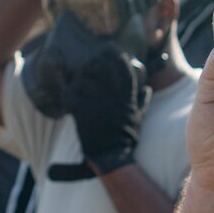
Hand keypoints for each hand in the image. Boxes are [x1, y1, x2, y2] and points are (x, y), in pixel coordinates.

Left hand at [67, 48, 149, 172]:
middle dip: (90, 67)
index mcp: (126, 94)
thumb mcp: (139, 117)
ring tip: (73, 90)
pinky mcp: (83, 110)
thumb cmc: (125, 136)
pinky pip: (71, 93)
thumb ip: (143, 101)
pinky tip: (68, 101)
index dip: (112, 57)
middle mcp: (113, 94)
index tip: (104, 58)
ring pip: (82, 79)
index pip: (123, 66)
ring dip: (76, 83)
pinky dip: (67, 95)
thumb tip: (147, 89)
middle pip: (100, 67)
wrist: (112, 155)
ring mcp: (98, 101)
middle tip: (83, 74)